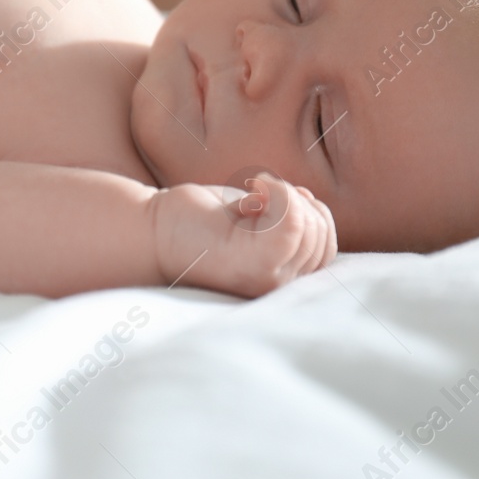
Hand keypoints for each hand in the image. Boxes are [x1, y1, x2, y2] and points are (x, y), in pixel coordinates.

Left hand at [151, 174, 336, 297]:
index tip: (279, 196)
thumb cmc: (199, 221)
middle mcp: (277, 288)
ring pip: (309, 226)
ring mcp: (266, 280)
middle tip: (258, 196)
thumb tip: (310, 202)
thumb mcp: (252, 218)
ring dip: (284, 195)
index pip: (326, 248)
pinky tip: (252, 191)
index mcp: (280, 279)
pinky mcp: (252, 265)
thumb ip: (286, 220)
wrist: (152, 231)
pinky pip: (292, 221)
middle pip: (321, 234)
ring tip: (251, 196)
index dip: (311, 213)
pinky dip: (279, 192)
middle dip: (296, 202)